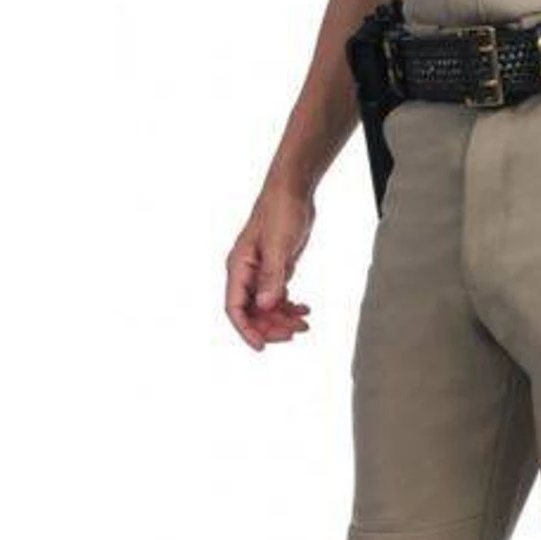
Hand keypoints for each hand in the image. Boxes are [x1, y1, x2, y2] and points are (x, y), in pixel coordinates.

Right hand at [225, 186, 315, 350]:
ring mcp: (260, 273)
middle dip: (271, 327)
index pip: (235, 308)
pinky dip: (290, 307)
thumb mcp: (279, 245)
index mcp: (238, 267)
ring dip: (283, 319)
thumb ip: (272, 276)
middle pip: (252, 313)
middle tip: (295, 333)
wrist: (293, 191)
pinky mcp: (274, 270)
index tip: (262, 347)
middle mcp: (246, 273)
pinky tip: (305, 310)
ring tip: (305, 323)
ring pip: (266, 308)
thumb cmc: (282, 211)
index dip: (246, 330)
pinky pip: (277, 297)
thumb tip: (265, 306)